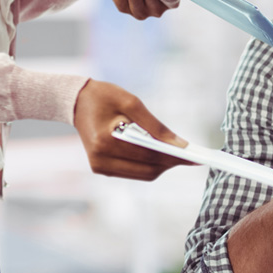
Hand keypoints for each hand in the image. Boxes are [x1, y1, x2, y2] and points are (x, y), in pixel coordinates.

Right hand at [73, 79, 190, 179]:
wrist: (76, 101)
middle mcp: (100, 160)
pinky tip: (161, 154)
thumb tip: (180, 145)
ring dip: (163, 165)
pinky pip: (134, 172)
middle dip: (171, 163)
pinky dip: (150, 165)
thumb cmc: (105, 97)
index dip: (174, 157)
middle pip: (148, 170)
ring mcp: (99, 167)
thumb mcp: (132, 103)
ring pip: (143, 174)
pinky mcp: (101, 168)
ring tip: (179, 154)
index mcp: (105, 142)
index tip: (195, 157)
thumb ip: (156, 126)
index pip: (149, 155)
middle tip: (191, 156)